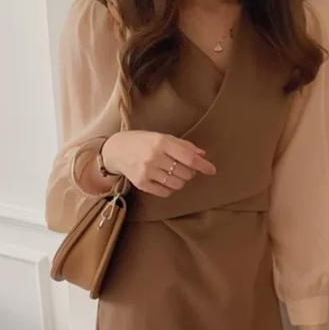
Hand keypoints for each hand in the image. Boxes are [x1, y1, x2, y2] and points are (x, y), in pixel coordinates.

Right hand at [101, 130, 215, 196]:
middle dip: (189, 173)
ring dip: (180, 181)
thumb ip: (183, 146)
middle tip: (184, 168)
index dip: (203, 165)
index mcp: (161, 142)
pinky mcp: (141, 183)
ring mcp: (147, 171)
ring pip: (177, 184)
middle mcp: (154, 157)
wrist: (116, 150)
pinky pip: (165, 192)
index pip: (188, 157)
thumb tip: (202, 155)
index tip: (212, 170)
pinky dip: (169, 188)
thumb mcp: (162, 137)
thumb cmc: (143, 142)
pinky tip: (164, 180)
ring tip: (173, 173)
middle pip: (185, 173)